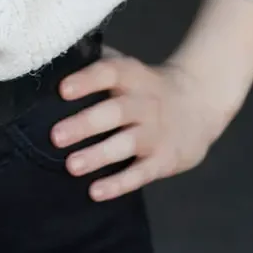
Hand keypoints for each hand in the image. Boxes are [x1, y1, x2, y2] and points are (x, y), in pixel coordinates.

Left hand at [49, 47, 236, 202]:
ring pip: (127, 144)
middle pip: (115, 112)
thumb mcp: (129, 68)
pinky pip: (141, 173)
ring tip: (71, 166)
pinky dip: (119, 183)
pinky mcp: (164, 159)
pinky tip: (95, 191)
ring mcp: (156, 132)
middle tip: (55, 136)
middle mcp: (145, 102)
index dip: (86, 80)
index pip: (109, 72)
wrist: (199, 102)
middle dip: (85, 124)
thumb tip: (52, 61)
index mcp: (133, 76)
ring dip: (99, 156)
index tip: (62, 90)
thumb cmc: (146, 85)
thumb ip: (96, 64)